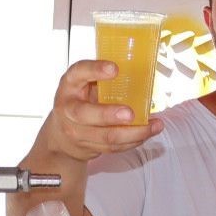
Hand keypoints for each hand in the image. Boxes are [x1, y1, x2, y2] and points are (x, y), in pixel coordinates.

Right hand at [44, 60, 161, 161]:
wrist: (61, 135)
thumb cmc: (79, 101)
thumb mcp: (84, 84)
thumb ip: (102, 78)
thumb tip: (141, 68)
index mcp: (70, 85)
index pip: (78, 73)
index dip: (95, 70)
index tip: (115, 69)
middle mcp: (68, 108)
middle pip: (85, 114)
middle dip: (109, 115)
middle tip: (130, 114)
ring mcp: (76, 131)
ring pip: (105, 136)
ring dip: (133, 133)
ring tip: (154, 126)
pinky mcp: (88, 147)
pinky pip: (113, 147)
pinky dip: (133, 142)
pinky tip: (146, 134)